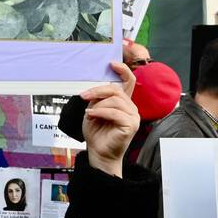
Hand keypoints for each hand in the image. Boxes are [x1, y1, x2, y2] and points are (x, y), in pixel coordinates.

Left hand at [80, 61, 139, 177]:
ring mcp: (133, 116)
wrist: (98, 153)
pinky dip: (100, 112)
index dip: (123, 70)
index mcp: (123, 103)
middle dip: (98, 90)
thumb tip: (96, 88)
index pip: (129, 82)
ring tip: (89, 113)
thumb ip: (97, 99)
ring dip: (98, 105)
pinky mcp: (131, 125)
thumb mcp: (93, 111)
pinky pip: (115, 112)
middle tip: (84, 96)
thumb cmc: (97, 133)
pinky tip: (91, 116)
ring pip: (115, 100)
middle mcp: (131, 107)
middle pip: (117, 89)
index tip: (112, 63)